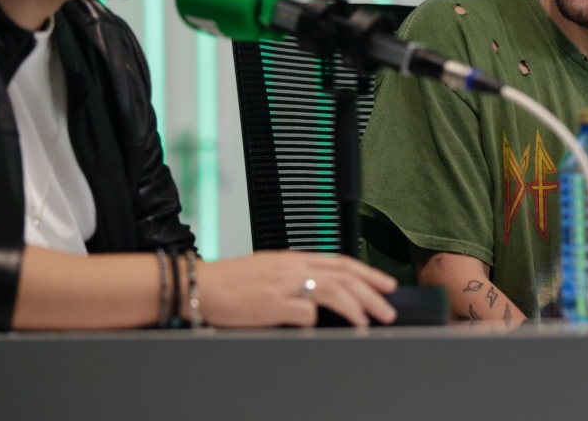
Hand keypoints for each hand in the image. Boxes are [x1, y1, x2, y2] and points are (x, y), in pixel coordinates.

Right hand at [196, 251, 396, 327]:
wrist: (199, 285)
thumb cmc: (231, 282)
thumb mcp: (269, 270)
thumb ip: (296, 277)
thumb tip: (322, 292)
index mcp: (292, 258)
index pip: (340, 261)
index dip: (367, 272)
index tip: (385, 284)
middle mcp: (291, 268)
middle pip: (343, 275)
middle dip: (371, 292)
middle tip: (388, 308)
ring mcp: (282, 285)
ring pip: (331, 290)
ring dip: (356, 306)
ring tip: (370, 320)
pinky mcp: (271, 305)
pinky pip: (304, 312)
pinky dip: (317, 319)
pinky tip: (326, 329)